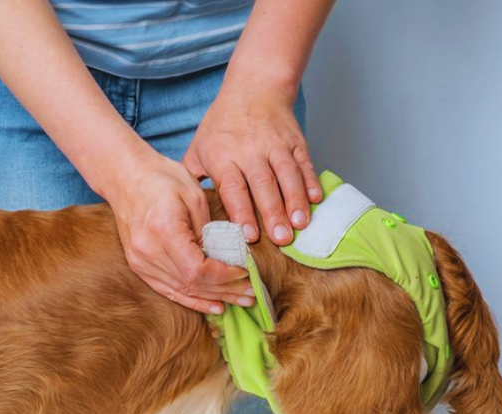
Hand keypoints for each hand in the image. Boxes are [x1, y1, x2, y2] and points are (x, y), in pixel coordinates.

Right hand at [103, 146, 254, 314]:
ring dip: (213, 297)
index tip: (246, 272)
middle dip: (225, 290)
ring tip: (240, 300)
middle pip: (192, 283)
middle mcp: (148, 251)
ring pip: (182, 290)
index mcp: (163, 230)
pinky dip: (192, 299)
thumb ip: (210, 229)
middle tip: (251, 293)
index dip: (224, 276)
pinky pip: (168, 290)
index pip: (198, 269)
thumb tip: (230, 257)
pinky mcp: (138, 265)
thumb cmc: (162, 178)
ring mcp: (140, 261)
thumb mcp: (194, 194)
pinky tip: (214, 305)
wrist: (125, 177)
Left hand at [183, 86, 320, 245]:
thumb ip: (193, 180)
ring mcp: (275, 144)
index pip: (233, 188)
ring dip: (295, 201)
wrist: (254, 86)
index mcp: (222, 155)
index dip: (242, 212)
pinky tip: (315, 201)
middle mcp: (249, 150)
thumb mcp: (199, 147)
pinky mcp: (295, 141)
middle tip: (282, 240)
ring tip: (300, 225)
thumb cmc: (222, 124)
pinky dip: (311, 182)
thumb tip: (186, 214)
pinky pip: (304, 163)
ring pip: (287, 176)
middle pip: (263, 185)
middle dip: (273, 214)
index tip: (250, 236)